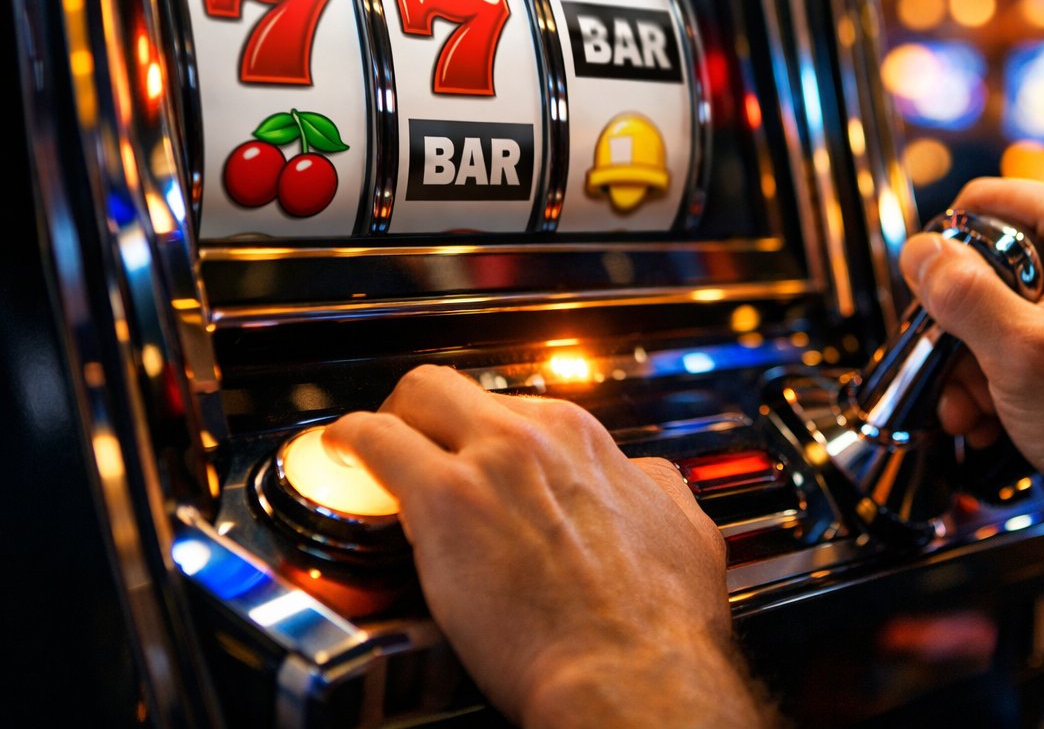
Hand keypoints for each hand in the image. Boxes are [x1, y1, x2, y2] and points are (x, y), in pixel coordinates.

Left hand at [324, 365, 771, 727]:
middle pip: (462, 389)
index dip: (488, 438)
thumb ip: (657, 495)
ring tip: (374, 453)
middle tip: (413, 447)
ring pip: (420, 396)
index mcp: (589, 445)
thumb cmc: (659, 626)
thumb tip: (647, 484)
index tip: (477, 461)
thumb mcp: (686, 534)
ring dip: (393, 420)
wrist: (632, 672)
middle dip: (430, 412)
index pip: (520, 410)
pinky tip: (341, 455)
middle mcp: (541, 439)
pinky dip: (350, 440)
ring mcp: (492, 463)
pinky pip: (377, 440)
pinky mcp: (445, 499)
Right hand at [900, 179, 1043, 586]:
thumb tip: (919, 252)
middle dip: (957, 327)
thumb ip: (962, 293)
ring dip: (968, 359)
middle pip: (983, 258)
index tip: (936, 310)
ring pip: (993, 301)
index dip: (946, 256)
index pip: (981, 203)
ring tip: (971, 405)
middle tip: (952, 374)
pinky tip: (989, 412)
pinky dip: (994, 369)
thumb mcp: (1019, 351)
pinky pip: (1016, 328)